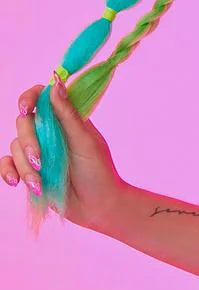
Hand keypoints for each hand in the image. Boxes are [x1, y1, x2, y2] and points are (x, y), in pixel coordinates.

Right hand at [1, 79, 126, 228]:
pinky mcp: (30, 171)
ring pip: (15, 146)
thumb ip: (68, 114)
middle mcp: (50, 133)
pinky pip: (8, 164)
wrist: (99, 208)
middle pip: (24, 123)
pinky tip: (15, 182)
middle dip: (28, 141)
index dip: (29, 98)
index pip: (41, 98)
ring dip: (24, 165)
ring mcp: (39, 152)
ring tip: (39, 183)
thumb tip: (55, 81)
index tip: (26, 109)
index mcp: (66, 120)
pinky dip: (8, 171)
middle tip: (40, 159)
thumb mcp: (85, 141)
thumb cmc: (99, 172)